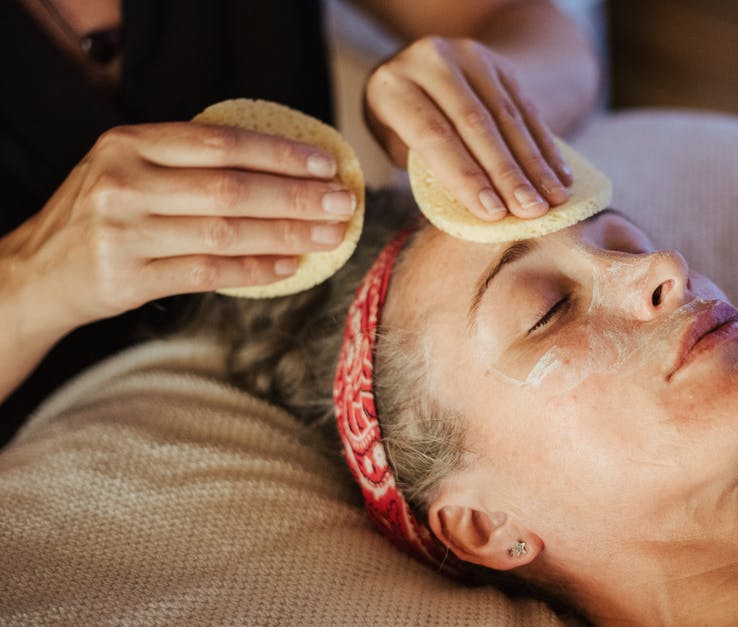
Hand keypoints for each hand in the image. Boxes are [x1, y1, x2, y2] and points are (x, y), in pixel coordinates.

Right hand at [0, 122, 356, 331]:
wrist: (37, 270)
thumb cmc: (106, 212)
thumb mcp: (130, 167)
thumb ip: (189, 160)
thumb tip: (288, 164)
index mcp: (129, 144)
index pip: (220, 143)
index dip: (280, 152)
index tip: (327, 164)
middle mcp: (123, 183)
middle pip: (230, 189)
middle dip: (296, 197)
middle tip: (344, 203)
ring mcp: (124, 234)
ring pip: (226, 233)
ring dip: (287, 234)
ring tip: (330, 236)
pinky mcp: (130, 280)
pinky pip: (210, 274)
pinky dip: (256, 269)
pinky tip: (291, 265)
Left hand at [364, 36, 572, 220]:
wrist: (422, 68)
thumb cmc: (404, 123)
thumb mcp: (398, 143)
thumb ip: (430, 168)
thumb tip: (477, 207)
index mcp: (392, 87)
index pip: (433, 135)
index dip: (465, 176)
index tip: (493, 212)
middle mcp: (430, 61)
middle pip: (475, 124)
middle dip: (507, 173)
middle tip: (531, 210)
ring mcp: (468, 56)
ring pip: (507, 116)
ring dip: (534, 163)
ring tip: (553, 198)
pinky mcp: (499, 62)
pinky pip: (528, 108)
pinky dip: (546, 146)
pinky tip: (559, 175)